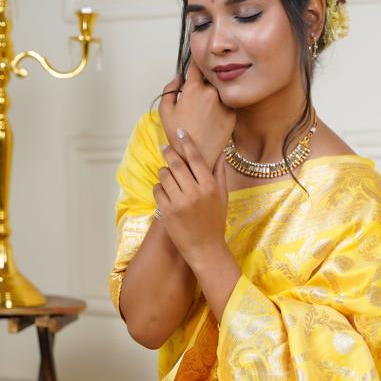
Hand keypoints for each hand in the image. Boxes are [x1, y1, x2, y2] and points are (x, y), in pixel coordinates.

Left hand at [153, 128, 228, 270]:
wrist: (205, 249)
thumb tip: (221, 153)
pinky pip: (157, 190)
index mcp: (209, 186)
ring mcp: (179, 202)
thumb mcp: (223, 197)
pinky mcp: (167, 211)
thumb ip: (220, 174)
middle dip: (169, 154)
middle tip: (166, 148)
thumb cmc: (215, 222)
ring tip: (168, 176)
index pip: (195, 158)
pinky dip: (159, 188)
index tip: (179, 132)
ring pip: (164, 175)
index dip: (186, 142)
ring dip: (164, 172)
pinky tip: (165, 192)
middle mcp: (194, 192)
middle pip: (176, 164)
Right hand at [159, 59, 235, 169]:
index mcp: (194, 88)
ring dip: (214, 94)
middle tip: (198, 95)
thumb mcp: (165, 110)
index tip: (197, 57)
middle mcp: (212, 92)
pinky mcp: (232, 115)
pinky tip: (212, 119)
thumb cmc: (177, 134)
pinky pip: (226, 104)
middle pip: (210, 78)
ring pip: (219, 91)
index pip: (197, 65)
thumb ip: (170, 88)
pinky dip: (221, 107)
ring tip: (205, 110)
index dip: (196, 60)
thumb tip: (178, 77)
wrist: (196, 157)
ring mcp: (224, 103)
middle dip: (204, 82)